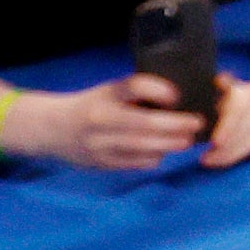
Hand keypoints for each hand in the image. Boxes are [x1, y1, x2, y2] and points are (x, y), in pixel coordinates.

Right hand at [41, 73, 209, 172]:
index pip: (134, 87)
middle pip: (143, 123)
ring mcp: (98, 143)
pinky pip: (132, 162)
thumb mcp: (109, 91)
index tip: (177, 95)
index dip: (159, 90)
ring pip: (140, 146)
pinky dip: (152, 158)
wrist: (53, 129)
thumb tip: (178, 100)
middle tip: (197, 124)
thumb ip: (137, 93)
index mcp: (105, 95)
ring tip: (187, 140)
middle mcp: (100, 118)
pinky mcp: (100, 162)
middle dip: (175, 125)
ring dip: (169, 144)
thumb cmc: (92, 105)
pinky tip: (163, 152)